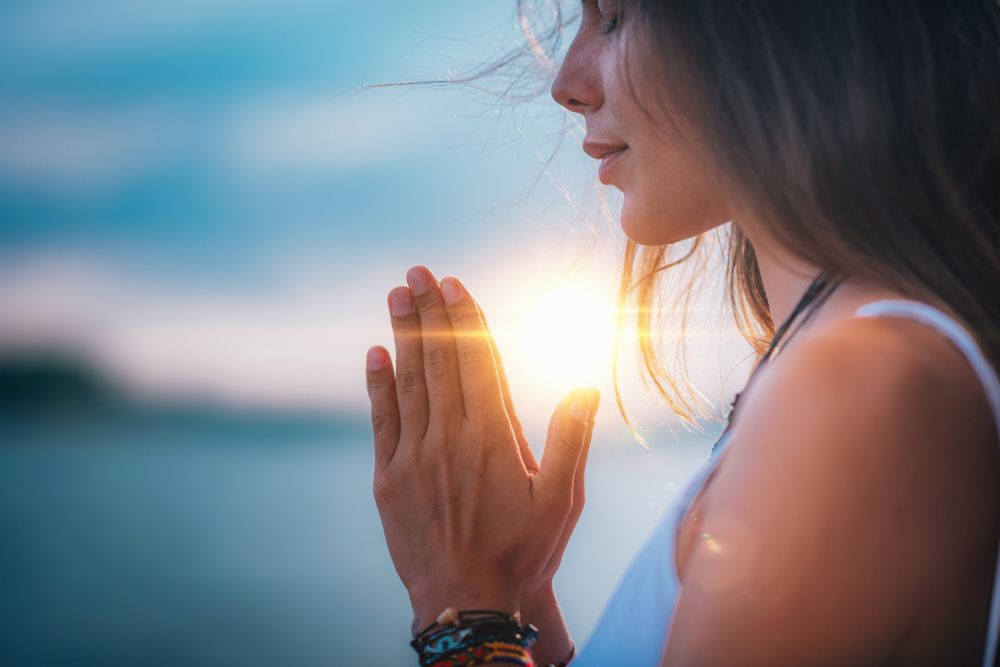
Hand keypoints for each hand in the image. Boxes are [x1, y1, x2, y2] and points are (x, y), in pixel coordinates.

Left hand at [364, 266, 598, 632]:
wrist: (468, 605)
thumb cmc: (523, 553)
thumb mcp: (562, 500)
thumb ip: (571, 438)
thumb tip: (585, 385)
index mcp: (494, 436)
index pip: (477, 361)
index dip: (465, 318)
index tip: (454, 283)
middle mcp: (451, 436)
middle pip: (439, 360)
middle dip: (429, 312)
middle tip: (417, 272)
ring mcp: (415, 456)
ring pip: (409, 382)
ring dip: (402, 335)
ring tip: (397, 296)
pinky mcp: (389, 477)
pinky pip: (382, 420)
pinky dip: (378, 384)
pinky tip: (374, 353)